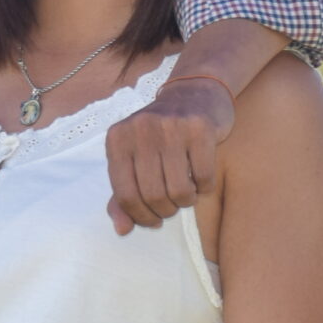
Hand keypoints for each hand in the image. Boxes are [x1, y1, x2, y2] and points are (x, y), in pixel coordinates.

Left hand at [102, 75, 232, 234]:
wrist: (194, 92)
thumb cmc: (159, 134)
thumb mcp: (133, 159)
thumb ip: (123, 195)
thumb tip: (122, 230)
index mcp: (117, 139)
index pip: (124, 195)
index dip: (139, 216)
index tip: (152, 220)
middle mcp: (141, 130)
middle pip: (153, 195)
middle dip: (165, 210)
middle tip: (172, 206)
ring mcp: (171, 127)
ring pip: (179, 190)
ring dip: (185, 201)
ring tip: (186, 193)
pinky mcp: (200, 128)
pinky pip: (204, 177)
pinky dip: (204, 187)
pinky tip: (201, 179)